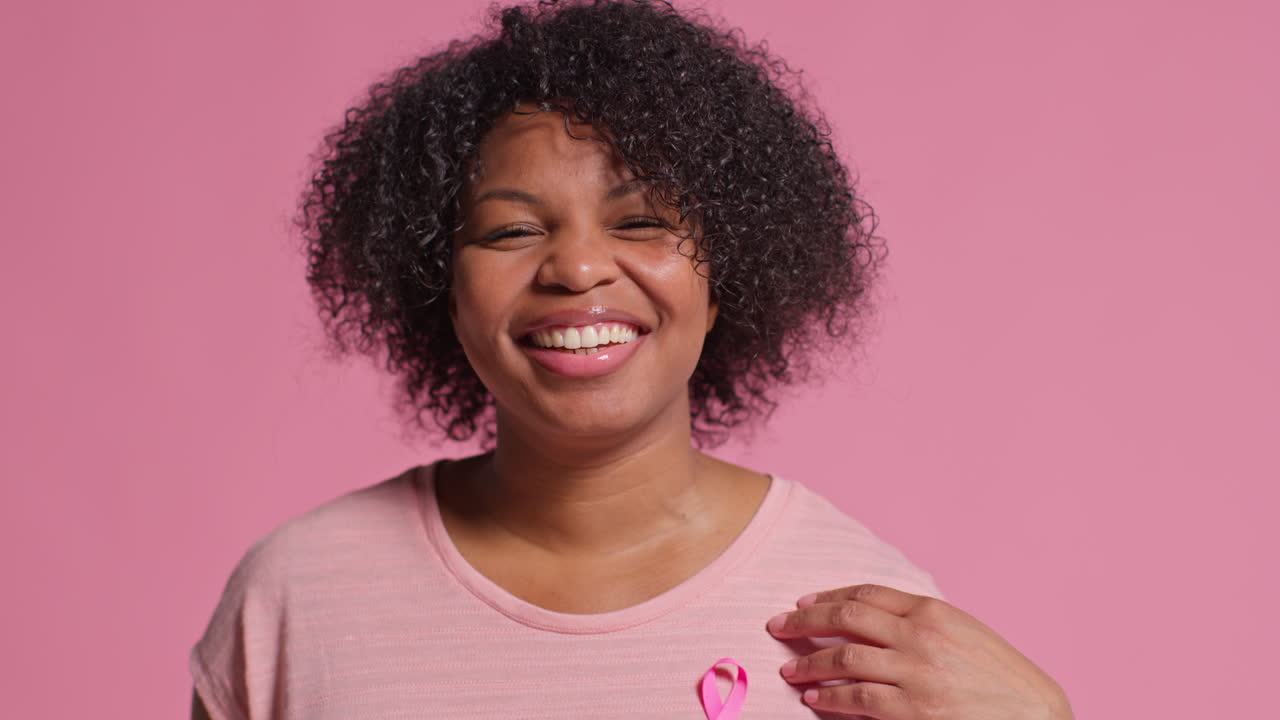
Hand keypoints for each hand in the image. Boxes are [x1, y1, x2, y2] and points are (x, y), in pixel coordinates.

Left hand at [766, 584, 1072, 718]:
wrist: (1037, 719)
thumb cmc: (1005, 682)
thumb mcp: (967, 636)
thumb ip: (924, 624)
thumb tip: (876, 623)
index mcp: (934, 611)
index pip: (866, 594)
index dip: (829, 597)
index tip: (804, 602)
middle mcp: (921, 636)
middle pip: (846, 618)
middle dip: (805, 621)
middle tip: (778, 626)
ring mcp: (916, 674)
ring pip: (844, 659)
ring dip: (809, 663)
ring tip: (789, 669)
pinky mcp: (913, 711)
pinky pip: (857, 700)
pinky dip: (830, 697)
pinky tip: (814, 698)